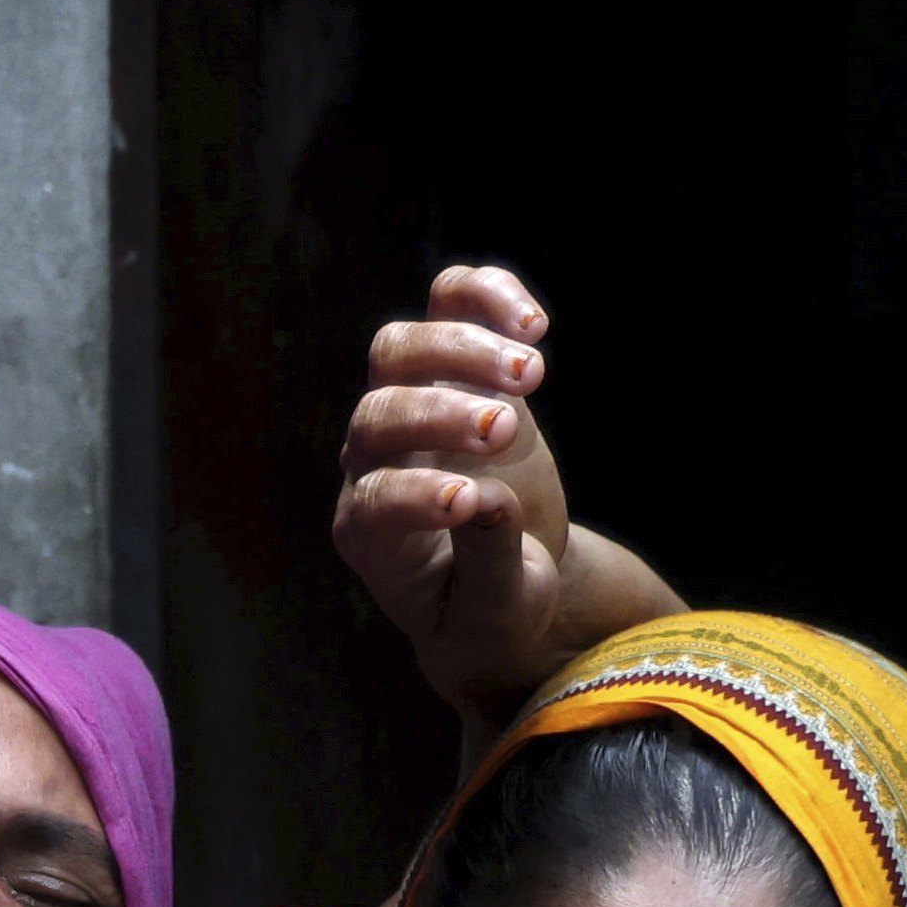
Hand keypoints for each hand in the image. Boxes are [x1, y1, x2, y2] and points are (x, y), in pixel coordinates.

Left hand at [334, 263, 577, 728]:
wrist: (505, 580)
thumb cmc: (491, 608)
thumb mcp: (497, 610)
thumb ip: (487, 564)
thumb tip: (485, 504)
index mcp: (371, 535)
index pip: (375, 499)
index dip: (417, 495)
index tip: (473, 504)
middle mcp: (375, 463)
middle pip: (378, 412)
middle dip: (439, 414)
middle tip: (505, 431)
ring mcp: (409, 407)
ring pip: (398, 348)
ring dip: (460, 348)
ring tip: (532, 373)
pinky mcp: (454, 370)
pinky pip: (448, 307)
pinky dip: (484, 296)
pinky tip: (535, 324)